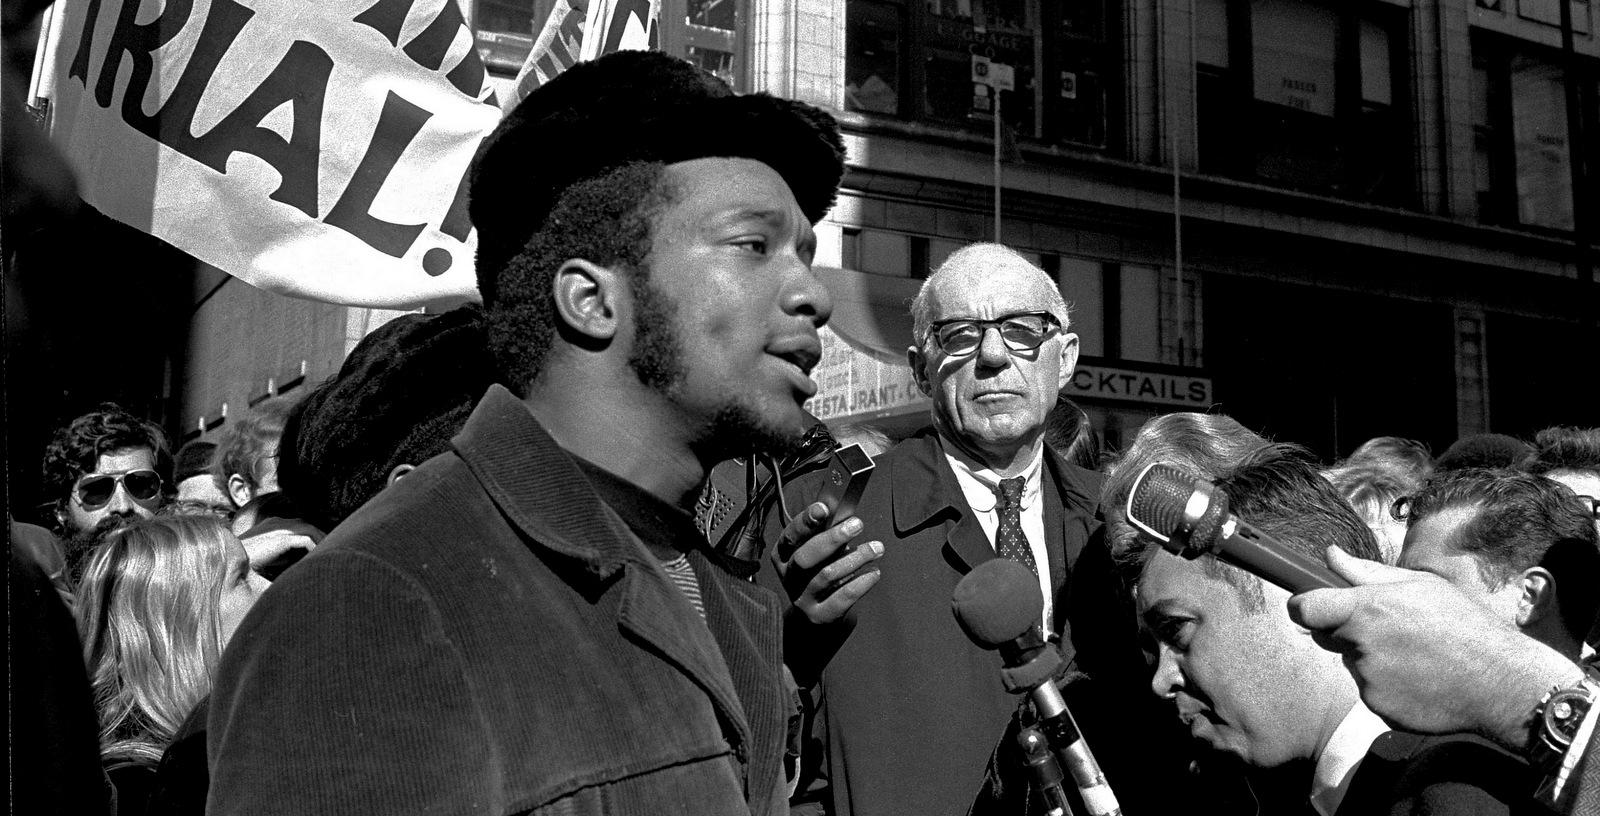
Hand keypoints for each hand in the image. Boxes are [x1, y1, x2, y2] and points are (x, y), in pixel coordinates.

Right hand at [239, 518, 323, 579]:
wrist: (231, 559)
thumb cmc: (248, 561)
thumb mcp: (268, 554)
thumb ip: (284, 553)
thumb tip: (302, 560)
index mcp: (273, 524)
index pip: (298, 525)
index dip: (312, 534)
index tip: (322, 544)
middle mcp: (278, 523)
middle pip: (306, 525)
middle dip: (320, 535)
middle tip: (334, 546)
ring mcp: (279, 528)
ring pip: (309, 530)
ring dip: (321, 540)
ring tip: (331, 551)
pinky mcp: (281, 537)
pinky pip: (306, 540)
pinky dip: (314, 547)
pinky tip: (319, 556)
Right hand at [772, 502, 882, 625]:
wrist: (814, 618)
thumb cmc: (818, 573)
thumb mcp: (816, 553)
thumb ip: (825, 535)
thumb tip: (845, 515)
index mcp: (783, 556)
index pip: (790, 536)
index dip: (805, 521)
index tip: (824, 508)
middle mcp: (789, 578)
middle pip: (805, 557)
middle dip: (832, 538)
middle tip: (857, 524)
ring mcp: (802, 599)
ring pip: (827, 576)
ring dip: (855, 558)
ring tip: (876, 548)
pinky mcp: (819, 616)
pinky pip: (842, 598)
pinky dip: (861, 583)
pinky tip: (874, 572)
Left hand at [1288, 547, 1582, 751]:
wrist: (1502, 682)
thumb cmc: (1465, 626)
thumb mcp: (1419, 585)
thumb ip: (1366, 572)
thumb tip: (1329, 555)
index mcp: (1368, 609)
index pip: (1305, 608)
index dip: (1303, 605)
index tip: (1307, 605)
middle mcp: (1362, 645)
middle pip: (1327, 635)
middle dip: (1346, 630)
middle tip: (1390, 628)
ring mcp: (1369, 680)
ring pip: (1354, 663)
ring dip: (1372, 658)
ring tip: (1418, 655)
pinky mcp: (1379, 707)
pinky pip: (1370, 690)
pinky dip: (1387, 685)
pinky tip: (1421, 679)